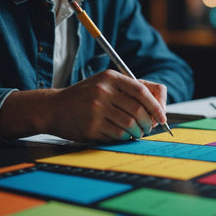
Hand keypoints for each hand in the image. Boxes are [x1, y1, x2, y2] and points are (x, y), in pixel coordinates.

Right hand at [0, 70, 167, 142]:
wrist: (53, 108)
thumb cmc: (85, 96)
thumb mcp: (104, 83)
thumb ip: (130, 89)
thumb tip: (158, 105)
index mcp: (110, 77)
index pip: (141, 91)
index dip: (155, 105)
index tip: (162, 117)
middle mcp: (103, 91)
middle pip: (137, 110)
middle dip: (148, 123)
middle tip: (149, 128)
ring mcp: (96, 109)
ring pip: (129, 125)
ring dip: (138, 132)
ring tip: (137, 133)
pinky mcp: (91, 126)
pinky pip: (117, 135)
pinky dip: (124, 137)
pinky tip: (122, 135)